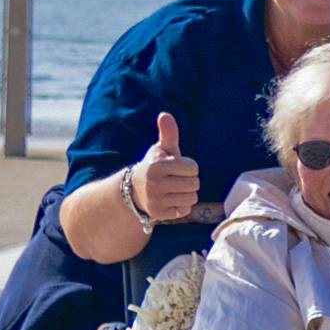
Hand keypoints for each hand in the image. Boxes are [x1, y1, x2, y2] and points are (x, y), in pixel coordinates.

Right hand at [128, 111, 199, 226]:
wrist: (134, 190)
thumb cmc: (155, 166)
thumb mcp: (161, 149)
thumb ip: (168, 133)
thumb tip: (165, 114)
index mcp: (157, 166)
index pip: (193, 168)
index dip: (189, 167)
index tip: (178, 167)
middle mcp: (154, 184)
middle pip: (194, 184)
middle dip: (189, 181)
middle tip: (176, 179)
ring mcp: (156, 200)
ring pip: (191, 198)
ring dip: (187, 194)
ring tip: (173, 190)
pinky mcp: (159, 214)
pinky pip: (184, 210)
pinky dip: (181, 206)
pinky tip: (169, 200)